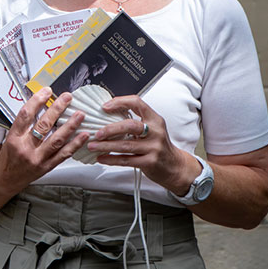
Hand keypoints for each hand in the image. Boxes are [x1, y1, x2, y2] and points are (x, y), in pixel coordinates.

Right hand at [0, 88, 89, 193]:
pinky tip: (83, 135)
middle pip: (44, 125)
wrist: (4, 179)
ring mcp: (37, 159)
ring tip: (79, 115)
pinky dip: (75, 144)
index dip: (37, 101)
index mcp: (14, 138)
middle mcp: (26, 148)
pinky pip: (63, 155)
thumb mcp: (9, 137)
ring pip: (57, 140)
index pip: (26, 115)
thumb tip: (39, 105)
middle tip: (67, 98)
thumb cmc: (8, 157)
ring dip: (70, 126)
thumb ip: (23, 123)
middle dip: (57, 109)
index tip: (46, 91)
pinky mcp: (46, 167)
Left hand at [86, 94, 201, 195]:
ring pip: (125, 145)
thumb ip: (136, 121)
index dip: (119, 102)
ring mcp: (153, 148)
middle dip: (110, 129)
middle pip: (130, 126)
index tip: (105, 107)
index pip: (137, 103)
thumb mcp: (152, 128)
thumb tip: (108, 115)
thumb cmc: (159, 145)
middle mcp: (155, 132)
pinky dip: (111, 159)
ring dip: (106, 146)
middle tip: (97, 133)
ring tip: (93, 146)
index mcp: (154, 119)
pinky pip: (126, 160)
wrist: (174, 166)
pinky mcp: (149, 162)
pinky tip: (102, 158)